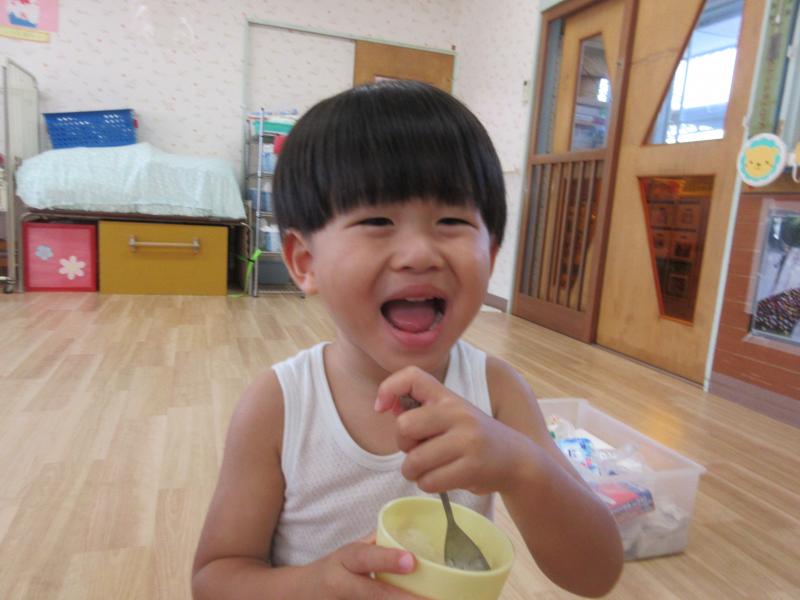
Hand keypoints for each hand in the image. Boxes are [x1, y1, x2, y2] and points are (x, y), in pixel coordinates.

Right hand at [310, 534, 424, 598]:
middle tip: (432, 599)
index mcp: (344, 560)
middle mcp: (341, 585)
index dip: (388, 559)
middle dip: (404, 598)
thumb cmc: (333, 570)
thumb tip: (411, 533)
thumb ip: (377, 545)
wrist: (301, 594)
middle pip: (374, 593)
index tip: (412, 561)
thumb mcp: (350, 552)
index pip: (366, 557)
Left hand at [374, 366, 532, 495]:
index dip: (389, 388)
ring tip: (430, 470)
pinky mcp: (472, 467)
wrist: (517, 460)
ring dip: (414, 472)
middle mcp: (458, 413)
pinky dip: (429, 485)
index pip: (412, 376)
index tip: (382, 407)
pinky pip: (429, 482)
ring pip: (414, 461)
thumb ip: (422, 411)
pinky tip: (444, 479)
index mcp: (449, 397)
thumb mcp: (452, 416)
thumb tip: (385, 405)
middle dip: (403, 445)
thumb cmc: (473, 438)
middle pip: (405, 427)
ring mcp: (467, 440)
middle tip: (418, 450)